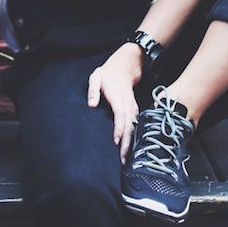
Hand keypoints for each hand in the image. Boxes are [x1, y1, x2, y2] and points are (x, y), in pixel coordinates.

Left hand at [87, 43, 143, 164]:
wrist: (125, 66)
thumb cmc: (108, 74)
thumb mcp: (96, 77)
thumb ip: (93, 90)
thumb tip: (92, 105)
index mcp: (118, 97)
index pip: (120, 114)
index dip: (119, 128)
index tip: (116, 141)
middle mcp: (128, 103)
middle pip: (130, 125)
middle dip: (127, 142)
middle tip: (123, 160)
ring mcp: (133, 106)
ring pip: (134, 127)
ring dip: (131, 143)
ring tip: (126, 159)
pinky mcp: (134, 109)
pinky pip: (135, 125)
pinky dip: (134, 137)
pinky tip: (131, 149)